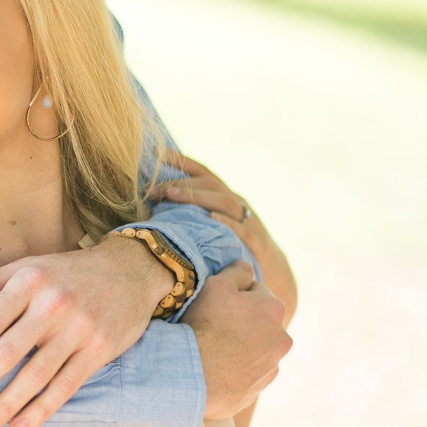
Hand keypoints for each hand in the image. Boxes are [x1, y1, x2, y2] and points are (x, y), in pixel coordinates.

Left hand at [0, 234, 173, 426]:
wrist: (132, 271)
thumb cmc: (67, 273)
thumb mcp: (26, 268)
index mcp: (28, 282)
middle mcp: (52, 305)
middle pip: (8, 353)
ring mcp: (78, 329)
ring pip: (35, 376)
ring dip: (4, 406)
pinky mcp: (98, 350)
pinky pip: (65, 386)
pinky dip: (41, 409)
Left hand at [155, 155, 297, 323]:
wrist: (273, 273)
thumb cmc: (231, 249)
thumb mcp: (213, 228)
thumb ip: (192, 215)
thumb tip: (153, 208)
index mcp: (225, 197)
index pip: (202, 173)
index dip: (181, 161)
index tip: (155, 153)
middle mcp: (237, 204)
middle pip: (209, 185)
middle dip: (180, 183)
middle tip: (153, 189)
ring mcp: (248, 221)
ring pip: (224, 201)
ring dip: (197, 196)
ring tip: (172, 195)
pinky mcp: (257, 242)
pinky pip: (242, 229)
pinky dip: (226, 222)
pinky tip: (210, 218)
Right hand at [183, 260, 291, 418]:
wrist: (190, 374)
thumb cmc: (204, 325)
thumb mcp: (216, 285)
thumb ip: (237, 271)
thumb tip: (247, 267)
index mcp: (274, 310)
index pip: (256, 292)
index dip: (235, 295)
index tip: (218, 304)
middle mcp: (281, 340)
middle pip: (260, 322)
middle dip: (243, 322)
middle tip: (215, 326)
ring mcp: (271, 368)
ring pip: (256, 349)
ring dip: (242, 347)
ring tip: (214, 350)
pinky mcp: (257, 390)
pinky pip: (248, 374)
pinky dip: (236, 370)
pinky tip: (216, 368)